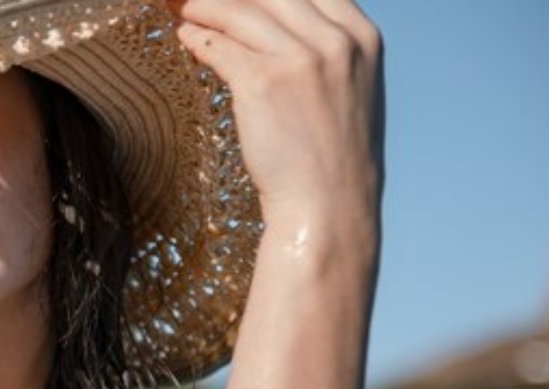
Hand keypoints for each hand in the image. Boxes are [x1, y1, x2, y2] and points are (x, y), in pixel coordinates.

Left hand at [170, 0, 384, 221]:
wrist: (327, 207)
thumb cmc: (332, 157)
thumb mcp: (351, 90)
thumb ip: (329, 50)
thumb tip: (283, 27)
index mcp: (363, 37)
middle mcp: (335, 41)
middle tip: (203, 0)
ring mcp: (300, 59)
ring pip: (240, 12)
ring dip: (206, 7)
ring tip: (186, 8)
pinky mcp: (262, 83)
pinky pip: (219, 46)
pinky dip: (198, 38)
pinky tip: (186, 37)